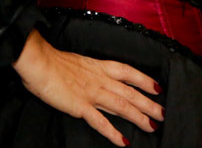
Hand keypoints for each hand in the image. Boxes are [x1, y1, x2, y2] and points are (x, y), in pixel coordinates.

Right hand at [14, 31, 162, 145]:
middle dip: (149, 104)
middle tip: (162, 113)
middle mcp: (100, 79)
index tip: (157, 87)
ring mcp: (92, 93)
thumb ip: (87, 72)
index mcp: (99, 66)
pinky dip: (113, 133)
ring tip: (152, 126)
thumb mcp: (77, 63)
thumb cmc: (52, 61)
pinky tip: (123, 142)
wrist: (39, 62)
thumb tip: (92, 78)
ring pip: (122, 106)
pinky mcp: (81, 106)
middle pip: (131, 92)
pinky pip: (101, 122)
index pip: (128, 72)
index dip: (144, 80)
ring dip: (139, 117)